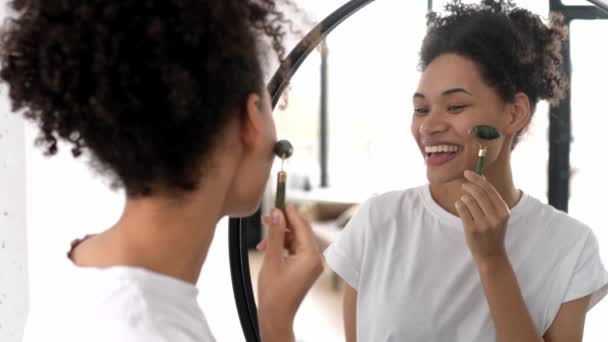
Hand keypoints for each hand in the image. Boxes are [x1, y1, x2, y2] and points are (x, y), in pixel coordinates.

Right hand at [256, 205, 323, 341]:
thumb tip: (276, 213)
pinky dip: (282, 247)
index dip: (289, 212)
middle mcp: (316, 259)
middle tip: (267, 216)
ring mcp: (312, 264)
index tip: (279, 201)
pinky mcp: (306, 268)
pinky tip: (267, 248)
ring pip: (296, 240)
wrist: (276, 316)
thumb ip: (274, 234)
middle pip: (300, 232)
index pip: (302, 226)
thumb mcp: (272, 259)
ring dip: (279, 237)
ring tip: (263, 240)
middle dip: (283, 224)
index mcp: (311, 256)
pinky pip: (295, 250)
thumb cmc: (274, 293)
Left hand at [455, 170, 509, 262]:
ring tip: (464, 200)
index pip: (489, 190)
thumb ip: (491, 198)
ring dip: (464, 197)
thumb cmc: (492, 232)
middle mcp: (496, 217)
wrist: (491, 255)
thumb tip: (482, 178)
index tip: (467, 172)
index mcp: (504, 211)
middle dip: (468, 185)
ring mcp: (484, 224)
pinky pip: (462, 209)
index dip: (477, 179)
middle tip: (463, 184)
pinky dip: (459, 204)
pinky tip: (460, 205)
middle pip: (479, 193)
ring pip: (469, 200)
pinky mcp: (472, 229)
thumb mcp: (497, 215)